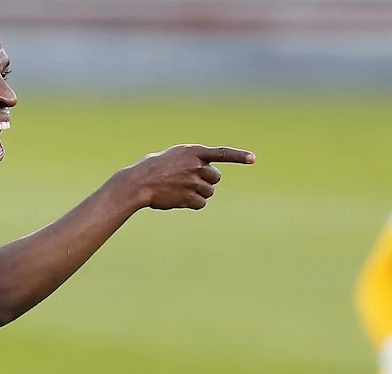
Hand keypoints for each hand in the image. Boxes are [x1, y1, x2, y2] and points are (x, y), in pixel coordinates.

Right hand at [122, 145, 255, 210]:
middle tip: (189, 180)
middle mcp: (196, 166)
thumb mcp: (175, 156)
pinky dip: (194, 203)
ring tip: (181, 189)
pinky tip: (180, 199)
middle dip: (207, 181)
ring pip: (209, 192)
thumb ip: (194, 160)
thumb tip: (211, 174)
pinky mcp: (188, 197)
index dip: (239, 156)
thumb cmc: (154, 168)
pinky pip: (201, 203)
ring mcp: (193, 182)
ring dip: (200, 192)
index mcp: (193, 152)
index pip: (222, 153)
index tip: (253, 159)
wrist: (139, 182)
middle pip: (216, 178)